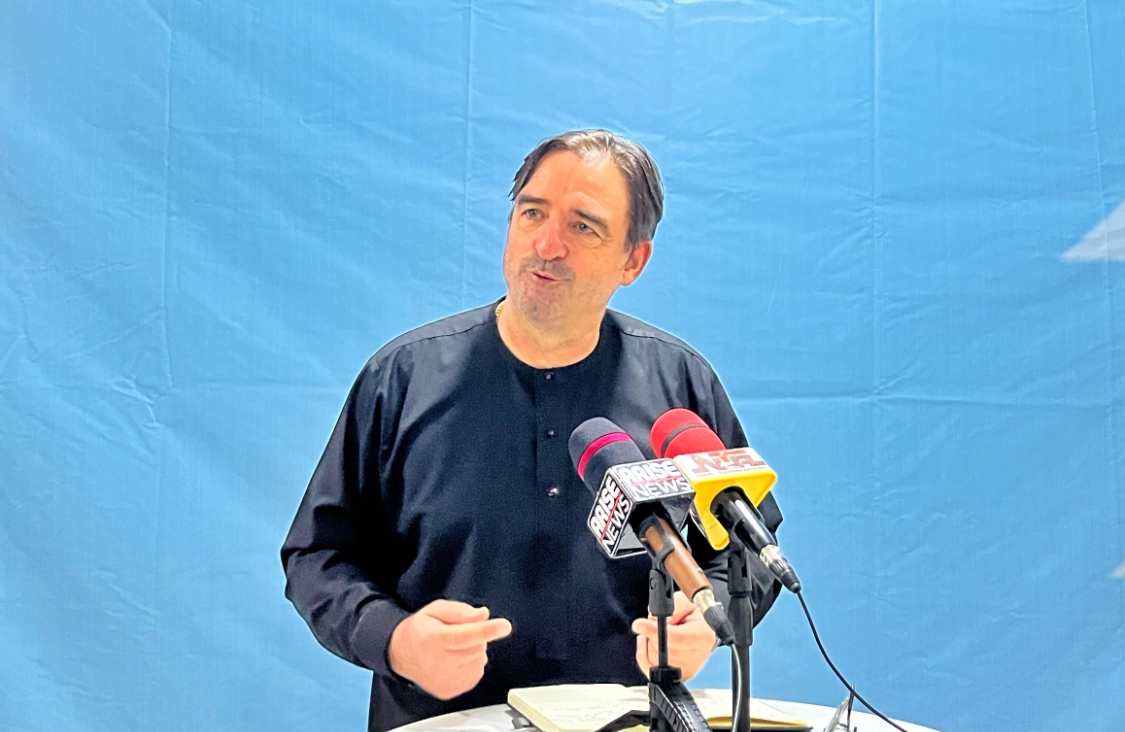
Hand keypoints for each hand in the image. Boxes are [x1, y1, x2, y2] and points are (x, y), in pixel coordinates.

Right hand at [388, 599, 512, 699]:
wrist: (400, 656)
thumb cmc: (418, 631)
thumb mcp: (435, 610)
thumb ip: (459, 611)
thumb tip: (482, 615)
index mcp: (434, 638)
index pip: (465, 635)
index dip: (487, 630)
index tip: (504, 627)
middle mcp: (439, 662)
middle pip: (477, 646)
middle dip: (475, 636)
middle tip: (456, 633)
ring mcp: (445, 679)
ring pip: (480, 659)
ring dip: (474, 651)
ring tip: (454, 647)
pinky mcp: (450, 691)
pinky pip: (476, 673)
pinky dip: (472, 664)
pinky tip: (456, 659)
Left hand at [631, 591, 716, 680]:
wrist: (705, 628)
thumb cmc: (697, 614)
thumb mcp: (686, 601)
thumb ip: (673, 607)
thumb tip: (654, 621)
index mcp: (703, 635)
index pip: (675, 638)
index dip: (653, 631)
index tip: (639, 624)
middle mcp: (698, 656)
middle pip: (662, 650)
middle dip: (651, 635)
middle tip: (653, 623)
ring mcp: (689, 669)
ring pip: (655, 661)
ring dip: (649, 644)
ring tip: (654, 632)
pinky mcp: (679, 676)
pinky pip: (651, 669)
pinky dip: (644, 655)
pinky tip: (647, 643)